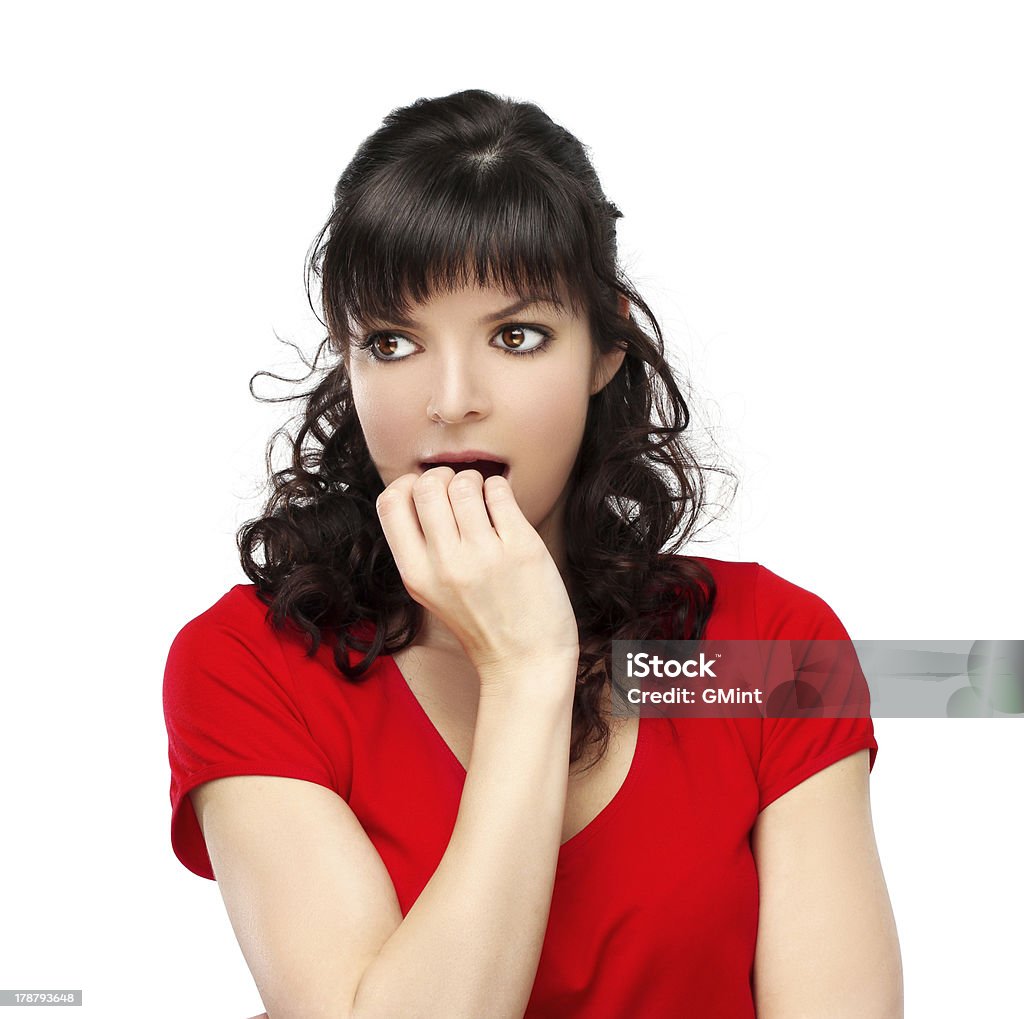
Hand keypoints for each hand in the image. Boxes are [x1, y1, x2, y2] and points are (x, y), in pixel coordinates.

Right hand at [376, 468, 579, 679]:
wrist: (526, 663)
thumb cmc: (481, 623)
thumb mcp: (432, 593)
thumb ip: (421, 549)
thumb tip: (418, 490)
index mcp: (416, 575)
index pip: (390, 503)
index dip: (407, 485)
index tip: (425, 492)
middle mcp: (445, 564)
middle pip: (427, 485)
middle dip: (442, 477)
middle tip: (458, 491)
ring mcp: (484, 555)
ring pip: (464, 483)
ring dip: (474, 481)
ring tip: (482, 498)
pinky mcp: (521, 548)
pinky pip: (500, 491)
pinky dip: (499, 489)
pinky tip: (502, 507)